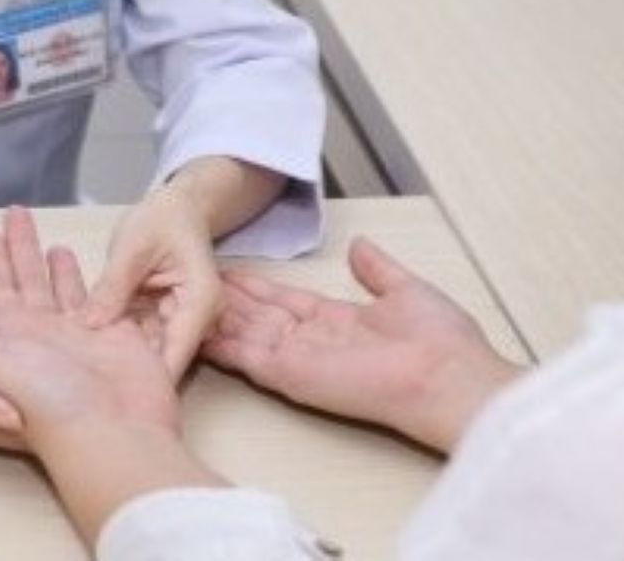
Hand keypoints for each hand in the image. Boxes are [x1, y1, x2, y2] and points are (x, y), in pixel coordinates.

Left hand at [0, 209, 216, 541]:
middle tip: (17, 213)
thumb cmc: (50, 409)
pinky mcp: (113, 338)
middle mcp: (41, 338)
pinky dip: (88, 283)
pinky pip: (95, 301)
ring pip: (60, 291)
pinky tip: (86, 270)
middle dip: (20, 249)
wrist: (115, 437)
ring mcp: (77, 339)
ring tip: (50, 241)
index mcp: (9, 340)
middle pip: (26, 282)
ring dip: (52, 267)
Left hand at [85, 156, 285, 377]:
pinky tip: (84, 349)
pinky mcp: (162, 322)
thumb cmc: (161, 219)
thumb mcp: (131, 247)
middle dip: (126, 372)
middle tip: (82, 386)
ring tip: (77, 370)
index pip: (176, 353)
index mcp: (200, 303)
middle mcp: (197, 321)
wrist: (177, 208)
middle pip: (162, 357)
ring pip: (147, 351)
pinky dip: (116, 339)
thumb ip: (113, 285)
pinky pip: (139, 337)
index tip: (109, 399)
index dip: (144, 379)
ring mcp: (180, 324)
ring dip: (118, 357)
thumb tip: (86, 325)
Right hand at [204, 237, 523, 452]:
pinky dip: (219, 344)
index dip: (255, 286)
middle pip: (257, 316)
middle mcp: (313, 341)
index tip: (227, 270)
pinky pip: (247, 357)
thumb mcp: (406, 289)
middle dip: (224, 299)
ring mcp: (300, 360)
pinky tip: (192, 328)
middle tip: (185, 280)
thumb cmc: (440, 341)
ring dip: (213, 318)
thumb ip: (377, 269)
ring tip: (176, 299)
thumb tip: (361, 245)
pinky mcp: (292, 377)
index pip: (284, 300)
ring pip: (245, 334)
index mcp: (338, 321)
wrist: (448, 376)